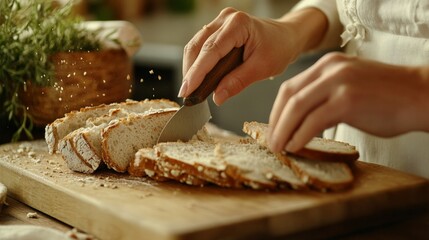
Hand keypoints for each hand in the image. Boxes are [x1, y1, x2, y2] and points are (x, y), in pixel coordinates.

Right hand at [178, 7, 327, 104]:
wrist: (286, 37)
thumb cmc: (279, 48)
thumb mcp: (262, 68)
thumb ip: (238, 82)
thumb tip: (217, 97)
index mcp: (239, 24)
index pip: (211, 50)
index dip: (197, 72)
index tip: (187, 90)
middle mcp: (225, 19)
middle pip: (198, 45)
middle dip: (190, 71)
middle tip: (185, 94)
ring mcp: (220, 22)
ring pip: (196, 45)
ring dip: (191, 68)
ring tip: (189, 89)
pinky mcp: (217, 29)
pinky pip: (201, 45)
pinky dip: (197, 63)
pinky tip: (196, 78)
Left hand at [268, 52, 428, 152]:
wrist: (420, 95)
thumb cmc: (387, 96)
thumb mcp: (349, 85)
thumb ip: (324, 95)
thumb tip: (301, 119)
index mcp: (328, 65)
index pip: (290, 87)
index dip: (277, 110)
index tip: (274, 128)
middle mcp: (330, 69)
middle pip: (289, 96)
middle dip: (276, 122)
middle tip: (271, 142)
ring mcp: (338, 82)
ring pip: (297, 108)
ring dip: (283, 131)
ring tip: (279, 148)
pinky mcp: (347, 100)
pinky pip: (314, 120)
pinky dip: (300, 135)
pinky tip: (295, 146)